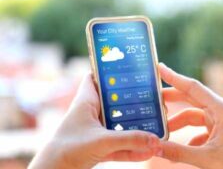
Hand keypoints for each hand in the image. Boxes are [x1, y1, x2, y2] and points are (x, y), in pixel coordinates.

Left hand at [29, 73, 161, 168]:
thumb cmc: (68, 149)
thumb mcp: (102, 141)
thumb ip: (129, 140)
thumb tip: (154, 139)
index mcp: (86, 102)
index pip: (94, 78)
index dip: (107, 72)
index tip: (125, 70)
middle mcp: (91, 113)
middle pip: (114, 102)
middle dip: (131, 103)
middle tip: (151, 101)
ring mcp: (95, 131)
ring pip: (118, 126)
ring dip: (134, 130)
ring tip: (154, 129)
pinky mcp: (97, 146)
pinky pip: (118, 145)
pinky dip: (130, 149)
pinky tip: (147, 152)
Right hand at [158, 63, 222, 168]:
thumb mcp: (207, 158)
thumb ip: (179, 152)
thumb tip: (156, 147)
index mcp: (222, 110)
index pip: (193, 88)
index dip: (175, 77)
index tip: (159, 68)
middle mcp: (221, 111)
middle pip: (191, 98)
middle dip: (171, 99)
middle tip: (153, 99)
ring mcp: (220, 120)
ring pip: (192, 115)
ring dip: (177, 122)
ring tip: (162, 131)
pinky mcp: (219, 130)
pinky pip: (198, 128)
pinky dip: (186, 136)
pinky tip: (177, 148)